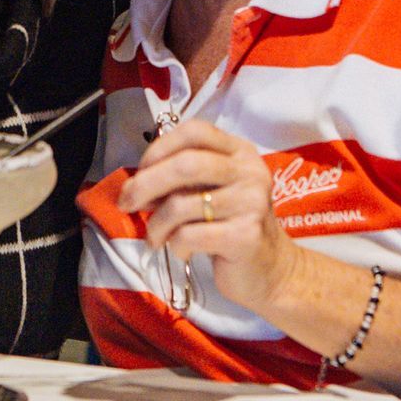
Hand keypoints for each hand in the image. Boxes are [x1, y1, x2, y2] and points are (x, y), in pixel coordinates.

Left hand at [116, 120, 295, 309]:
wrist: (272, 269)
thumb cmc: (232, 226)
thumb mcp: (213, 191)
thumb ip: (183, 180)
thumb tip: (135, 185)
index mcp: (240, 152)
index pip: (194, 131)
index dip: (159, 148)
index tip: (140, 171)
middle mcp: (250, 171)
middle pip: (186, 164)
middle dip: (146, 184)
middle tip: (127, 203)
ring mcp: (251, 203)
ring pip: (181, 204)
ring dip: (157, 225)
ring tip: (157, 238)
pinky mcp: (246, 236)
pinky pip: (189, 235)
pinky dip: (175, 245)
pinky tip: (183, 251)